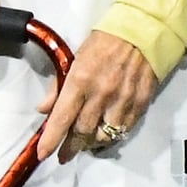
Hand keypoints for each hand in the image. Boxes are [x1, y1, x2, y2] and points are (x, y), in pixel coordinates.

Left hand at [37, 32, 159, 164]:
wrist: (142, 31)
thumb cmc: (106, 41)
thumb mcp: (75, 57)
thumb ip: (59, 86)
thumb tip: (45, 109)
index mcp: (81, 80)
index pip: (62, 118)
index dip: (51, 140)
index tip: (44, 154)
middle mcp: (101, 93)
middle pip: (83, 132)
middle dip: (71, 147)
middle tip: (65, 155)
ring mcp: (123, 100)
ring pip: (104, 135)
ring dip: (93, 143)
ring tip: (87, 143)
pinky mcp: (140, 102)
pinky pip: (125, 128)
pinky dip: (114, 135)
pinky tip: (107, 132)